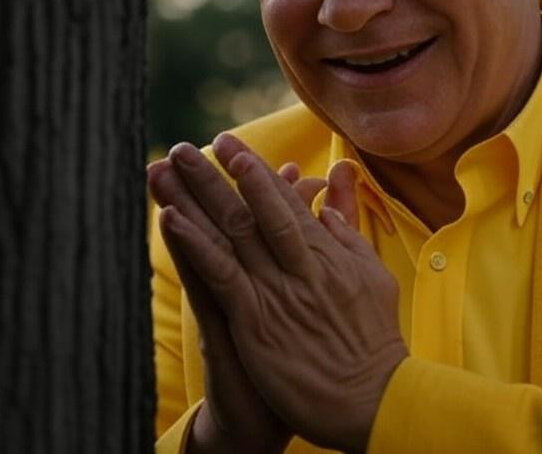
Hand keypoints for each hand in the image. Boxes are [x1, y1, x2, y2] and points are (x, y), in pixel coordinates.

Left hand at [159, 134, 406, 453]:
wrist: (372, 397)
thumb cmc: (374, 342)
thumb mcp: (374, 278)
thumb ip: (349, 240)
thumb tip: (329, 208)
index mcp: (326, 252)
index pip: (283, 202)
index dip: (253, 170)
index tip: (229, 144)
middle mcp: (299, 263)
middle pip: (251, 208)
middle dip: (218, 173)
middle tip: (189, 145)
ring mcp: (276, 290)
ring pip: (230, 232)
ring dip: (195, 196)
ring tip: (167, 166)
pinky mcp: (257, 322)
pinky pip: (221, 275)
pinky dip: (195, 245)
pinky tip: (170, 219)